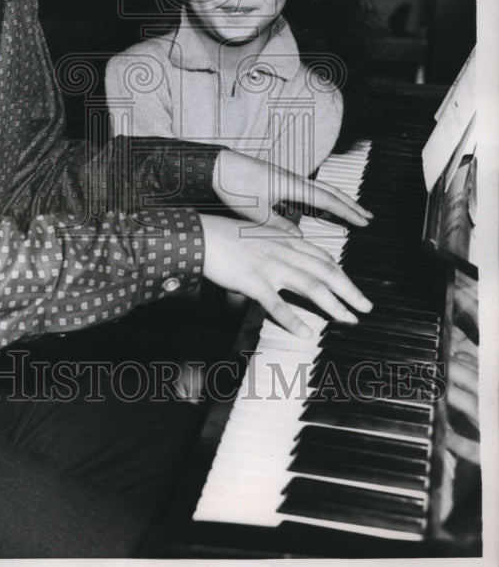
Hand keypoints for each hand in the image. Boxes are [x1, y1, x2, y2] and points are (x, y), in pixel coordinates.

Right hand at [200, 213, 371, 336]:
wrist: (201, 236)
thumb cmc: (225, 236)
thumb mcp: (258, 234)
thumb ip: (277, 243)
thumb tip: (291, 250)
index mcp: (285, 239)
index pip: (322, 257)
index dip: (341, 274)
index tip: (353, 288)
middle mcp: (283, 251)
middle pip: (325, 271)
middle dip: (349, 290)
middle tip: (366, 307)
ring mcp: (270, 266)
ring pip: (310, 285)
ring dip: (333, 304)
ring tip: (348, 319)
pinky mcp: (253, 281)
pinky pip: (277, 303)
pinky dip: (293, 319)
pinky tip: (305, 332)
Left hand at [212, 149, 371, 231]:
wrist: (217, 166)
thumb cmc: (234, 185)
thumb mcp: (256, 211)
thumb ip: (278, 225)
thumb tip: (299, 239)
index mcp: (291, 185)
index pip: (327, 199)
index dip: (347, 211)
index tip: (364, 221)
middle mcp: (292, 180)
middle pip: (329, 191)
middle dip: (350, 204)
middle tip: (368, 216)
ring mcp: (285, 179)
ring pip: (318, 190)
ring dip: (335, 200)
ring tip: (349, 212)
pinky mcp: (276, 181)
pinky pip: (305, 191)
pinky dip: (317, 200)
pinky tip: (315, 210)